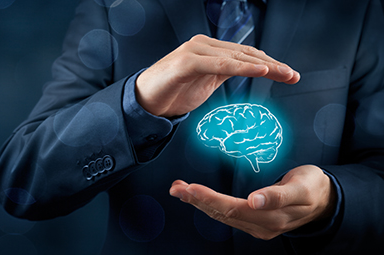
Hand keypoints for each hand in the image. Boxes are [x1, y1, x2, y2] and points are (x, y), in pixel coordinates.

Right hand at [136, 34, 300, 117]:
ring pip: (235, 57)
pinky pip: (220, 64)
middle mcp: (203, 45)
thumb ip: (224, 73)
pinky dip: (241, 66)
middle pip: (245, 53)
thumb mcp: (206, 82)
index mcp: (209, 49)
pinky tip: (259, 70)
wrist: (144, 102)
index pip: (245, 54)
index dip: (270, 63)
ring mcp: (194, 51)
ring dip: (263, 65)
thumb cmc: (173, 92)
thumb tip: (249, 71)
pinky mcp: (187, 62)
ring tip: (283, 74)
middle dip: (273, 65)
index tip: (289, 75)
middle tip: (293, 76)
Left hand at [169, 165, 335, 239]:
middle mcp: (262, 225)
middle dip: (197, 200)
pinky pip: (226, 215)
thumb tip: (256, 200)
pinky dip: (208, 205)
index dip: (210, 199)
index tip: (192, 189)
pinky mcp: (254, 223)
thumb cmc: (312, 186)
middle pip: (223, 214)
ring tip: (179, 190)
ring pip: (221, 216)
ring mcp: (257, 226)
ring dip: (198, 203)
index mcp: (273, 216)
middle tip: (176, 188)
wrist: (324, 199)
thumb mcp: (302, 186)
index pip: (234, 209)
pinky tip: (195, 197)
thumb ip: (280, 194)